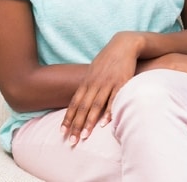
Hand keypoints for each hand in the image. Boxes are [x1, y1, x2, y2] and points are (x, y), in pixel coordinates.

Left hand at [60, 32, 140, 146]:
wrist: (124, 44)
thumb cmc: (109, 59)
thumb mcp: (94, 69)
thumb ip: (87, 84)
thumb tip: (80, 97)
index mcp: (87, 81)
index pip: (74, 103)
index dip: (68, 118)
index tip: (62, 132)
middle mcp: (95, 83)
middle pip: (83, 107)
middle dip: (76, 125)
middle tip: (71, 141)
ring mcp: (108, 83)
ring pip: (96, 105)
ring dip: (89, 122)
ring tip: (85, 136)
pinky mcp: (121, 82)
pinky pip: (114, 99)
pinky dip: (109, 111)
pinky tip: (105, 122)